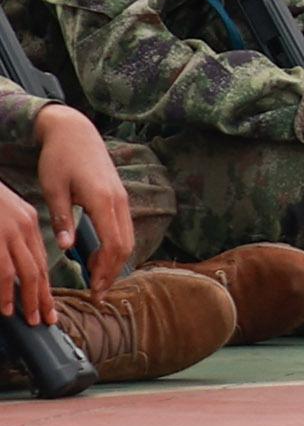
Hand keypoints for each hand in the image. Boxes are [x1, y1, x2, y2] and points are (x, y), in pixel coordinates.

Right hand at [0, 181, 44, 327]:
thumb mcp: (3, 218)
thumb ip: (12, 240)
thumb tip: (14, 272)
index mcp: (28, 222)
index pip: (42, 259)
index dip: (47, 285)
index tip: (50, 306)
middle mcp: (23, 227)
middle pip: (40, 268)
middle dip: (44, 297)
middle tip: (46, 319)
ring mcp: (7, 233)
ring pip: (26, 272)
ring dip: (28, 299)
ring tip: (29, 318)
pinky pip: (3, 271)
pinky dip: (5, 291)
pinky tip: (6, 306)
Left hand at [32, 106, 133, 291]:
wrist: (75, 131)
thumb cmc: (59, 159)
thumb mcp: (53, 189)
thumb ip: (62, 219)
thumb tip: (68, 250)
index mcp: (102, 200)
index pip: (113, 244)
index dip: (106, 271)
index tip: (94, 291)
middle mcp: (118, 200)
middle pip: (126, 245)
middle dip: (113, 272)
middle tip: (96, 294)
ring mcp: (122, 198)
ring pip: (128, 237)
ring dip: (115, 261)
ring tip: (96, 279)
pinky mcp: (118, 196)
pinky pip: (124, 228)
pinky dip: (116, 247)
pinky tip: (100, 256)